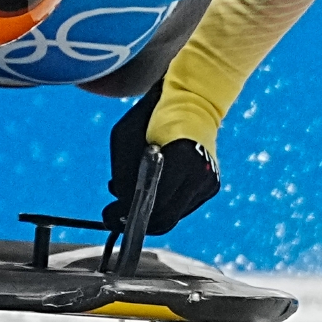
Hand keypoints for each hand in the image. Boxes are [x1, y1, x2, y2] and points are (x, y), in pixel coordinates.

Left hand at [103, 81, 219, 234]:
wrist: (191, 101)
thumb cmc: (151, 115)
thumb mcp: (124, 136)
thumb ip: (123, 172)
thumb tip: (121, 204)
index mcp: (184, 160)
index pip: (156, 204)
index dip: (130, 214)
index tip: (110, 214)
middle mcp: (202, 176)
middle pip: (166, 218)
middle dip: (137, 220)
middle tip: (113, 216)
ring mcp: (209, 183)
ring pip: (174, 216)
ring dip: (150, 212)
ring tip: (128, 200)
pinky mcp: (211, 186)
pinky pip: (182, 207)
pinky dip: (164, 204)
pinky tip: (149, 191)